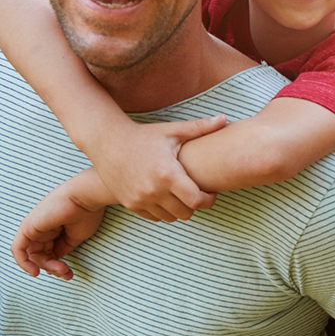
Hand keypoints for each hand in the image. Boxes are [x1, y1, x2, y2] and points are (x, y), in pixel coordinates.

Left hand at [11, 169, 107, 279]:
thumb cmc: (87, 213)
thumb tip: (56, 259)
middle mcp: (42, 228)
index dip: (57, 264)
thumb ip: (63, 248)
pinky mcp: (28, 227)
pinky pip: (19, 249)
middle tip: (65, 273)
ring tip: (61, 269)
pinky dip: (24, 262)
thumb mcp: (76, 237)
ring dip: (45, 266)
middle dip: (52, 267)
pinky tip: (35, 271)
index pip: (49, 251)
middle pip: (40, 255)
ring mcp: (34, 227)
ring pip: (32, 255)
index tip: (68, 272)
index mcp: (54, 228)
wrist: (87, 197)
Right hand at [90, 114, 226, 221]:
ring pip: (171, 217)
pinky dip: (163, 211)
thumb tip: (225, 118)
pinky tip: (166, 197)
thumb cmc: (144, 135)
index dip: (209, 199)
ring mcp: (140, 200)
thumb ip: (201, 127)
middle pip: (186, 213)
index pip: (197, 200)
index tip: (211, 192)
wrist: (108, 142)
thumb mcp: (173, 130)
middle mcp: (153, 191)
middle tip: (198, 193)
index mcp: (168, 174)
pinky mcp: (130, 205)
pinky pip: (154, 217)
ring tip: (182, 194)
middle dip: (196, 205)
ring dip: (180, 209)